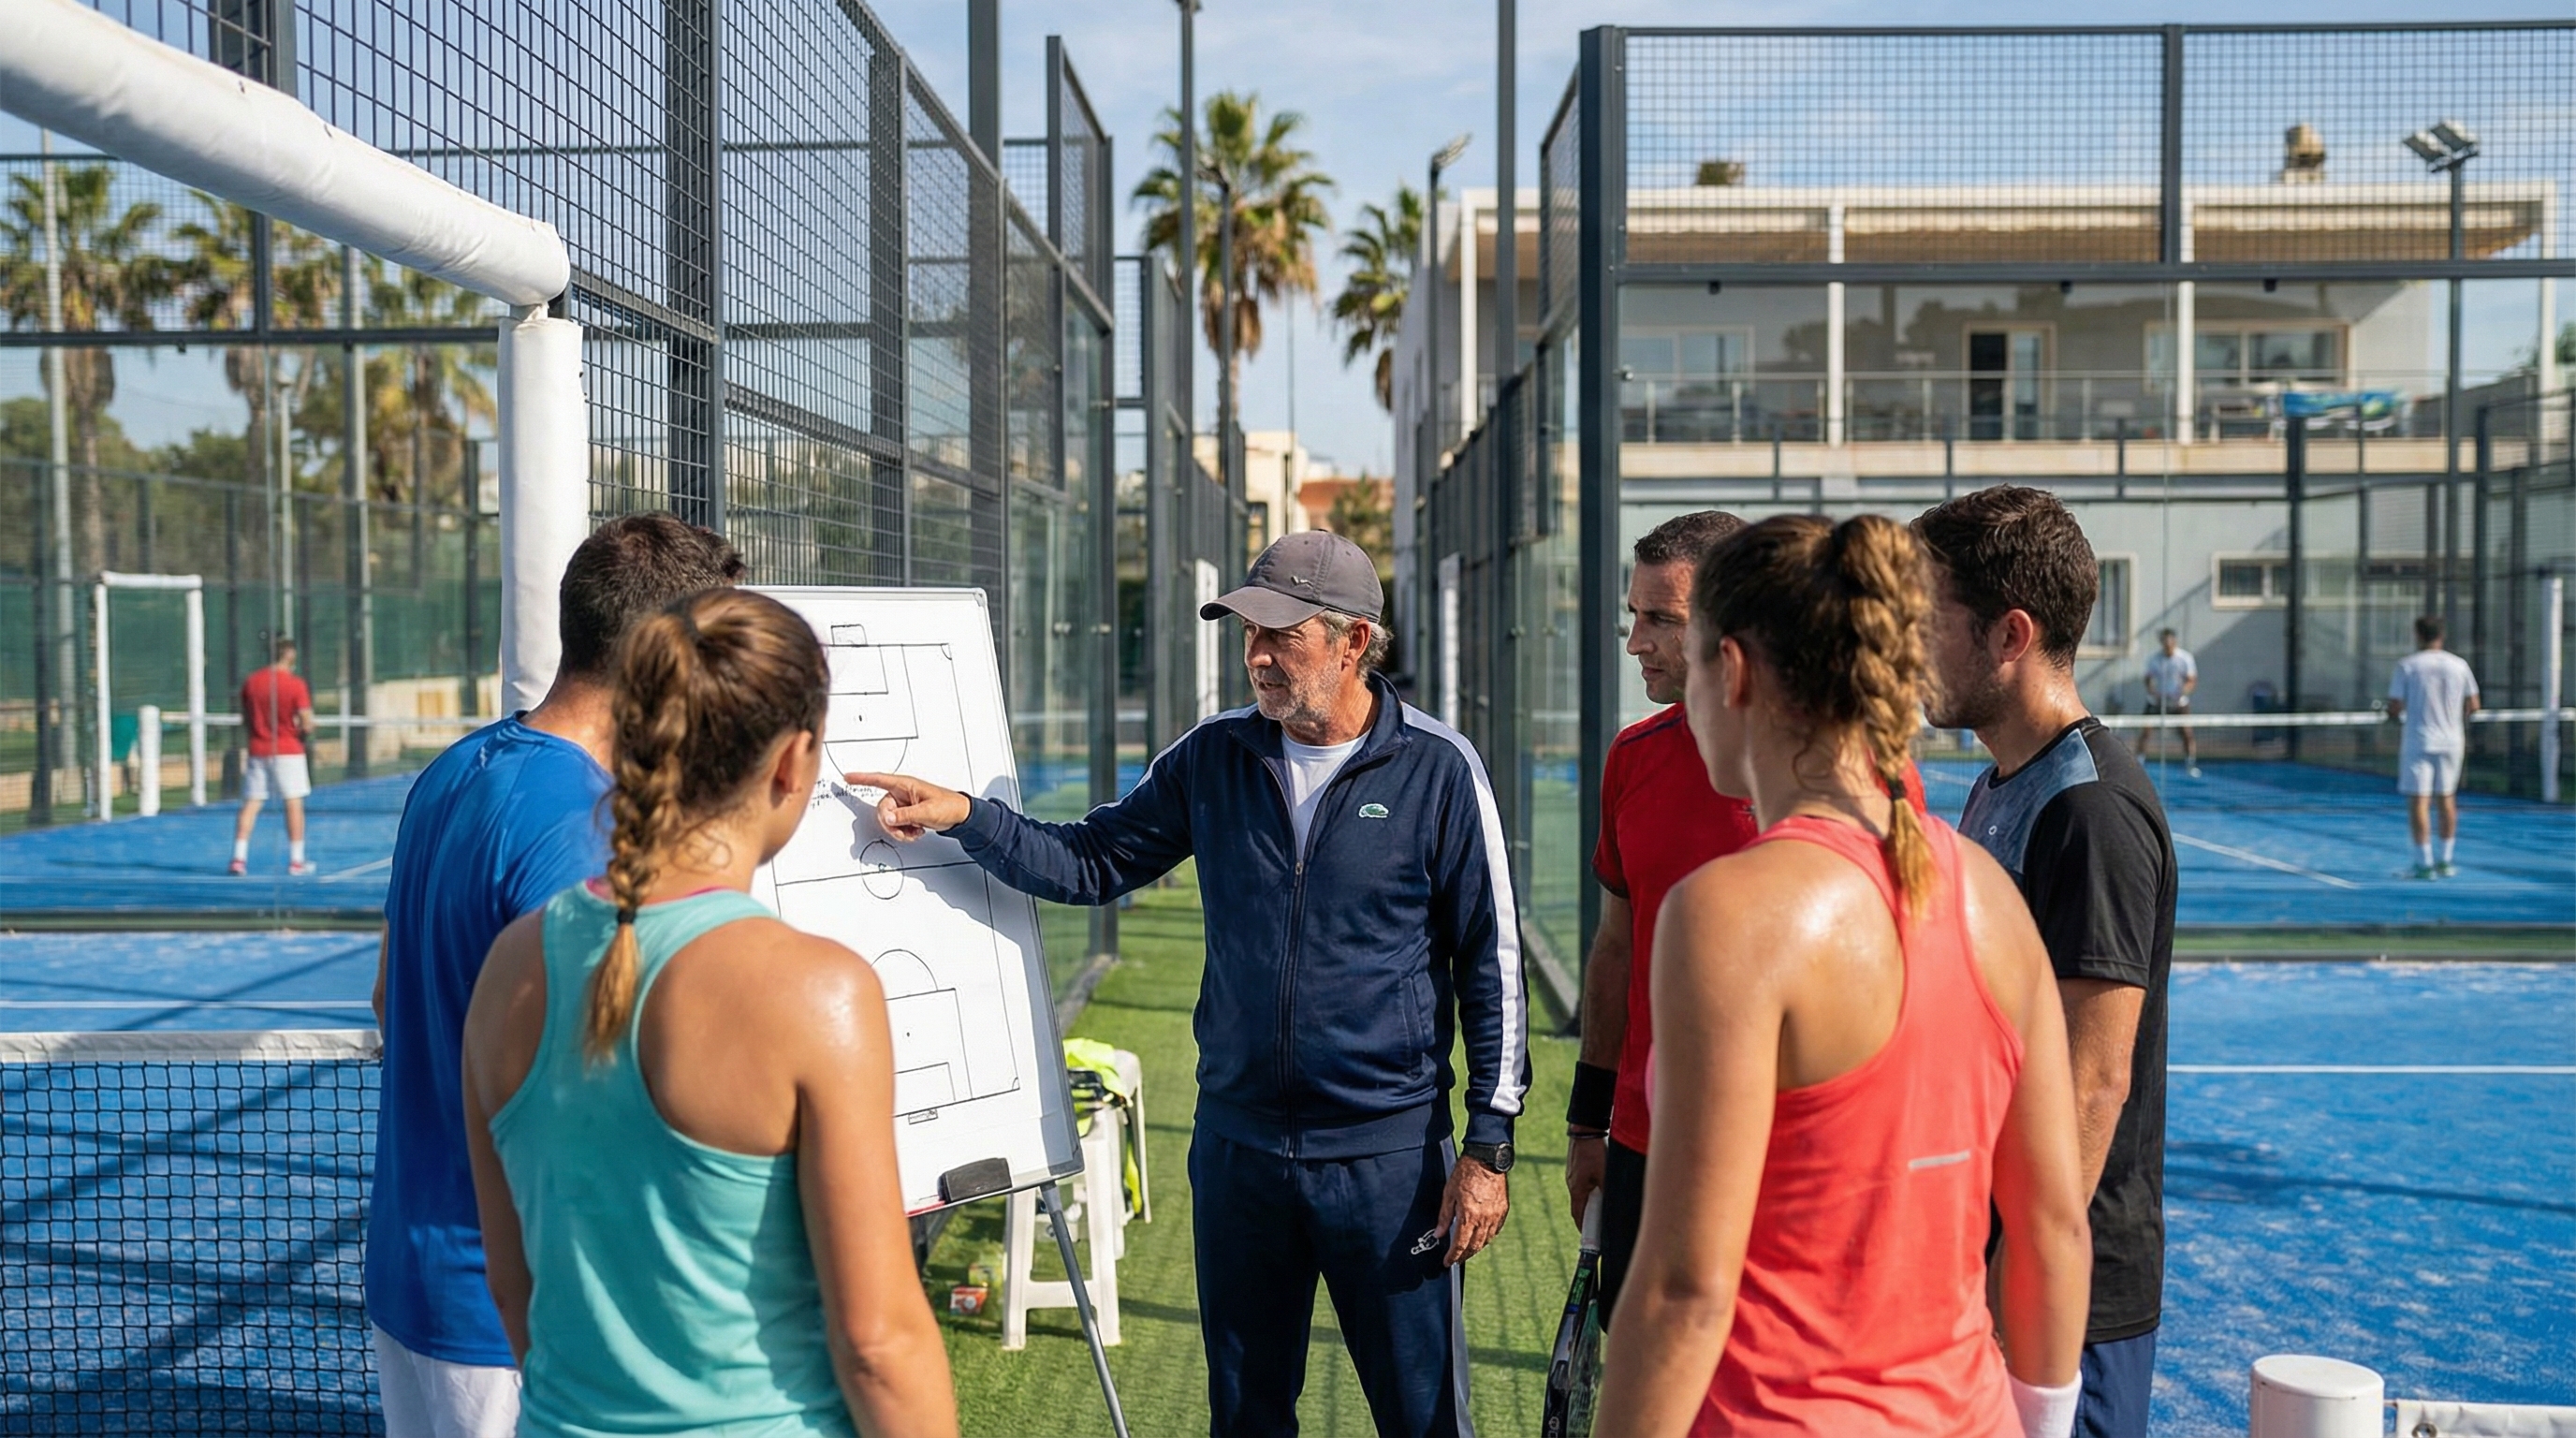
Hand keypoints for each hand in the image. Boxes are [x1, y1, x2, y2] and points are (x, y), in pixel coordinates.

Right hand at [843, 771, 972, 839]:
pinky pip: (896, 825)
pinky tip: (916, 831)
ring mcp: (904, 805)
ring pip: (888, 820)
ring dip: (899, 830)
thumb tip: (887, 818)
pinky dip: (904, 832)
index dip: (862, 778)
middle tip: (904, 829)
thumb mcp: (926, 811)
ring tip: (914, 831)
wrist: (960, 815)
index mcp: (905, 785)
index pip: (879, 779)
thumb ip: (905, 815)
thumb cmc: (948, 806)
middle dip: (891, 823)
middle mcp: (902, 793)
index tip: (848, 777)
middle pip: (882, 809)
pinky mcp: (907, 814)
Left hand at [1437, 1154, 1509, 1265]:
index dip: (1453, 1256)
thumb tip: (1439, 1234)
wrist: (1486, 1160)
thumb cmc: (1465, 1173)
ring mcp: (1495, 1216)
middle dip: (1464, 1256)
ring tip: (1467, 1250)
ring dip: (1476, 1248)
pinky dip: (1487, 1237)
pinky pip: (1495, 1230)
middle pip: (1475, 1246)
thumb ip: (1445, 1217)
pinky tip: (1481, 1237)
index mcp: (1469, 1216)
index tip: (1448, 1262)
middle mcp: (1484, 1219)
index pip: (1460, 1245)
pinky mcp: (1503, 1211)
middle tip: (1456, 1259)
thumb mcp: (1449, 1194)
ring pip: (1486, 1240)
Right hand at [1564, 1133, 1604, 1226]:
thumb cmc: (1595, 1151)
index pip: (1578, 1215)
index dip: (1584, 1228)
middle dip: (1589, 1217)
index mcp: (1577, 1189)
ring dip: (1591, 1203)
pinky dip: (1591, 1191)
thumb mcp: (1605, 1173)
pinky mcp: (1576, 1167)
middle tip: (1599, 1226)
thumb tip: (1613, 1207)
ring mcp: (1573, 1175)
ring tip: (1603, 1208)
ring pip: (1582, 1195)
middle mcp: (1572, 1184)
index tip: (1590, 1238)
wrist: (1585, 1128)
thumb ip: (1608, 1191)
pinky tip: (1600, 1188)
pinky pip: (1583, 1184)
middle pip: (1579, 1206)